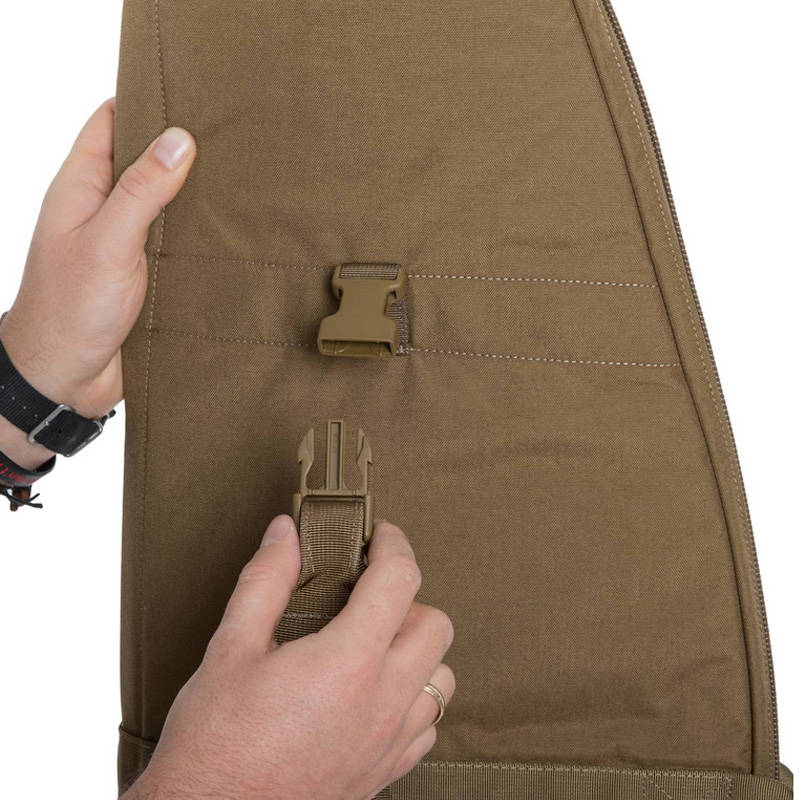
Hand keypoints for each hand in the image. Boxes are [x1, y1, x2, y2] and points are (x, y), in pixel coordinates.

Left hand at [0, 99, 195, 468]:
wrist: (64, 378)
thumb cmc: (68, 311)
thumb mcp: (107, 242)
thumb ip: (142, 191)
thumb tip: (178, 140)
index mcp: (80, 188)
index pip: (110, 124)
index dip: (144, 102)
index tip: (189, 92)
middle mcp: (101, 210)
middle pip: (141, 160)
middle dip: (179, 147)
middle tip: (230, 136)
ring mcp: (122, 242)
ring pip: (161, 203)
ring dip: (193, 194)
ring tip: (239, 180)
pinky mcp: (141, 274)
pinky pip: (171, 241)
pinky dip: (196, 233)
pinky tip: (227, 233)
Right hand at [124, 517, 454, 799]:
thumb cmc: (215, 743)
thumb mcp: (230, 649)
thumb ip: (265, 582)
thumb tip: (284, 534)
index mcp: (347, 663)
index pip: (400, 580)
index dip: (393, 544)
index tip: (378, 535)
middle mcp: (382, 703)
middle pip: (437, 625)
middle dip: (408, 597)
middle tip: (368, 593)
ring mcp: (389, 744)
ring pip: (442, 678)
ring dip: (417, 649)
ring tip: (373, 642)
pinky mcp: (385, 774)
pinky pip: (428, 725)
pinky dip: (414, 697)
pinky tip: (375, 693)